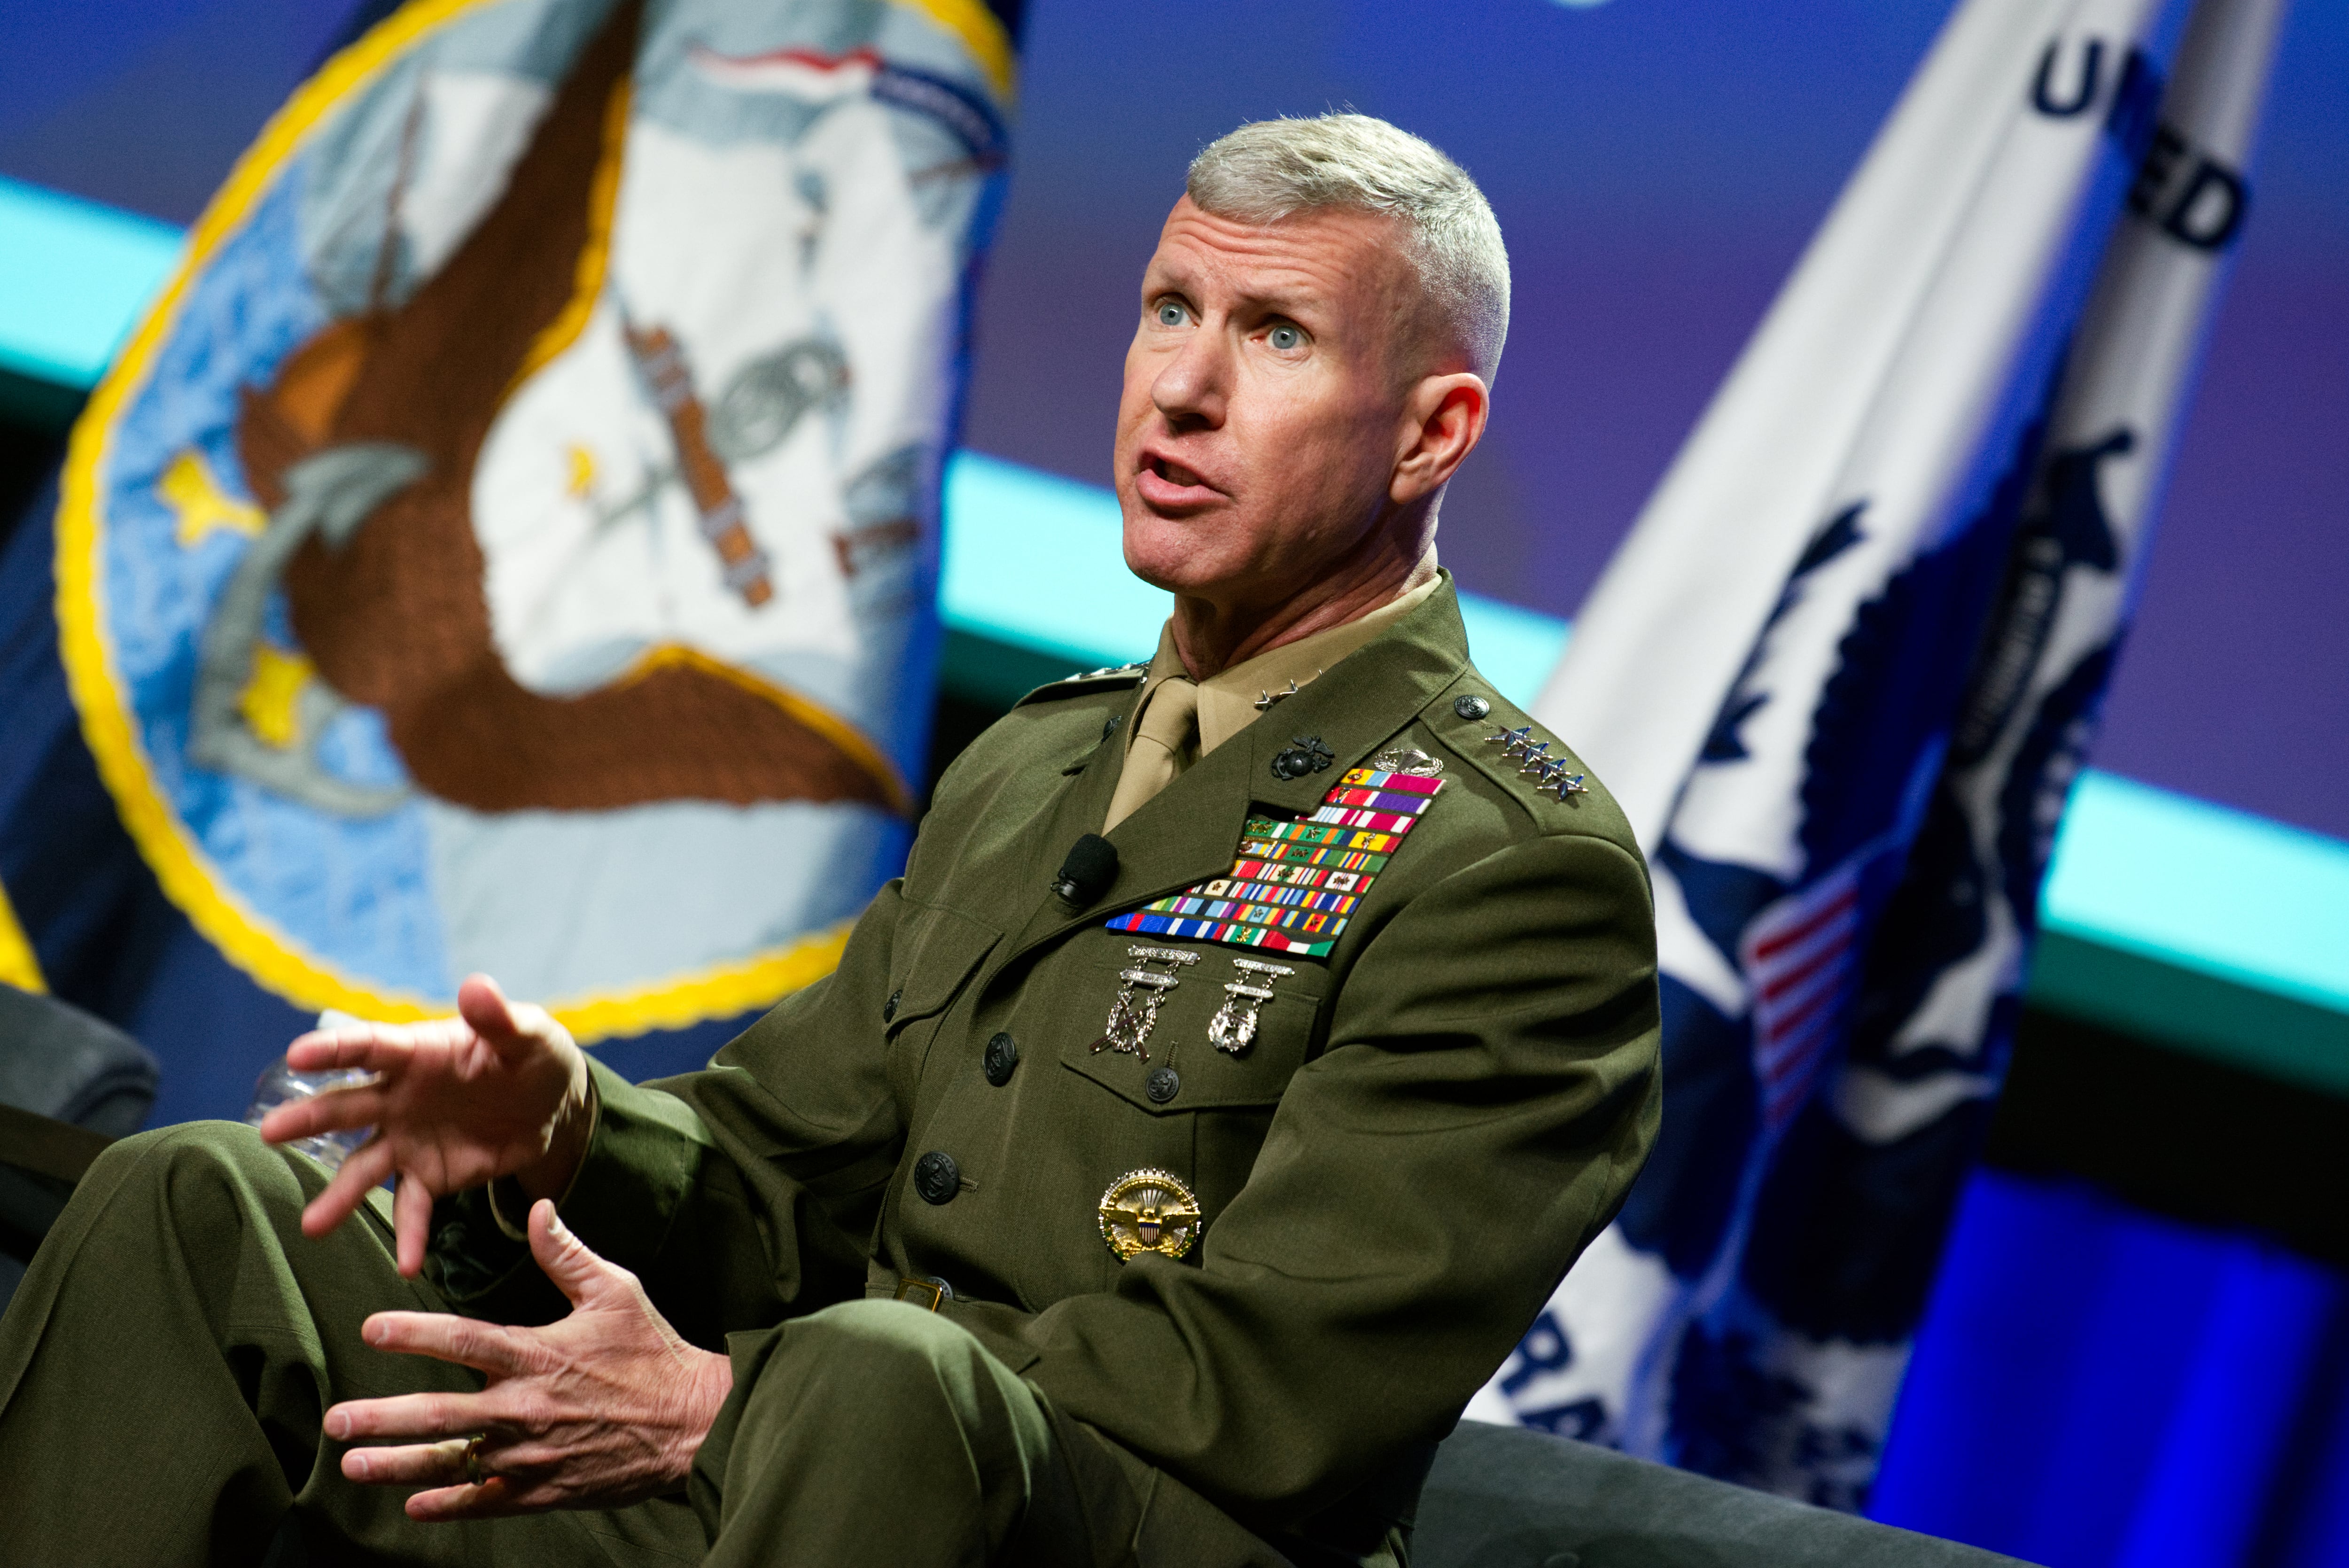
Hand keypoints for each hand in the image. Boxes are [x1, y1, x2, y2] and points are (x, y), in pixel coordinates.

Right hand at [258, 973, 592, 1274]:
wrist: (551, 1104)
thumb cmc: (531, 1057)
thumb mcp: (527, 1035)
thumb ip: (499, 1018)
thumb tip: (478, 987)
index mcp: (417, 1053)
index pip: (369, 1047)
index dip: (335, 1049)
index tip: (297, 1055)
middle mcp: (399, 1097)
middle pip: (348, 1107)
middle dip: (309, 1118)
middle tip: (270, 1132)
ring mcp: (408, 1139)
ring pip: (364, 1168)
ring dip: (339, 1196)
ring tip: (312, 1226)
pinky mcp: (430, 1175)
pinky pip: (413, 1208)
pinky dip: (410, 1236)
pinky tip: (406, 1265)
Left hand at [326, 1200, 733, 1518]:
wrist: (693, 1422)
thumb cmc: (653, 1351)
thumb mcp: (617, 1291)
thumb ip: (567, 1255)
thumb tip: (537, 1210)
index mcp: (540, 1354)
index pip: (465, 1340)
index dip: (415, 1333)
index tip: (372, 1328)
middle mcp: (527, 1407)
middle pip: (441, 1414)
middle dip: (381, 1418)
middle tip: (335, 1420)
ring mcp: (533, 1453)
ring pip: (452, 1462)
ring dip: (397, 1465)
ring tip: (352, 1464)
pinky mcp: (545, 1489)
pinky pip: (486, 1501)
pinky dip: (448, 1505)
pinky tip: (413, 1505)